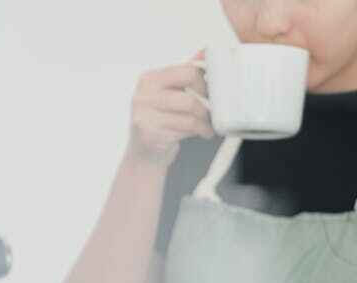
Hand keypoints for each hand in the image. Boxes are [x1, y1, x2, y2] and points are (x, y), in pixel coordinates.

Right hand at [127, 52, 212, 166]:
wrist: (144, 155)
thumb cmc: (160, 123)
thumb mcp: (169, 96)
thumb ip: (185, 75)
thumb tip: (204, 52)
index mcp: (149, 79)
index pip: (186, 70)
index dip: (205, 82)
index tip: (212, 92)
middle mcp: (144, 94)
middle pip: (189, 90)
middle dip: (206, 102)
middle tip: (212, 110)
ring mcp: (145, 113)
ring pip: (190, 110)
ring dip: (205, 120)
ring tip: (208, 126)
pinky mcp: (151, 132)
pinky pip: (186, 128)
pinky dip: (200, 131)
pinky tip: (203, 133)